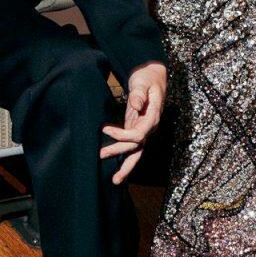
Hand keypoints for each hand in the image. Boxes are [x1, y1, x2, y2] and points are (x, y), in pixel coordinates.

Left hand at [101, 61, 165, 183]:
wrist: (153, 76)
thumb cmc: (147, 77)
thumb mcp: (143, 82)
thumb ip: (139, 94)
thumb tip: (135, 104)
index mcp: (152, 117)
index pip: (139, 134)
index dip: (122, 135)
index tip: (105, 129)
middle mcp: (150, 126)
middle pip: (137, 147)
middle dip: (121, 156)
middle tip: (101, 157)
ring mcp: (145, 129)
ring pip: (137, 152)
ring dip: (126, 166)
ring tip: (115, 180)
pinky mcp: (138, 128)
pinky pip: (132, 146)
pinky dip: (125, 156)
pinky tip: (117, 167)